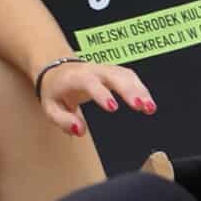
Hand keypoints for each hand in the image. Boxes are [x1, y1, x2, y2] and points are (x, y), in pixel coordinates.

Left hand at [38, 60, 154, 137]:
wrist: (56, 70)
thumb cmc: (55, 91)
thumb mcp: (50, 108)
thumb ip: (63, 121)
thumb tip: (80, 130)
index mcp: (74, 77)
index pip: (89, 82)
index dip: (102, 93)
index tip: (113, 108)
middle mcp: (92, 70)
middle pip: (113, 75)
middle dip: (128, 89)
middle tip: (141, 106)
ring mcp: (104, 69)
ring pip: (125, 74)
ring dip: (139, 89)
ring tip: (150, 108)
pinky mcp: (114, 72)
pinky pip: (129, 77)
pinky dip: (141, 88)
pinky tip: (148, 103)